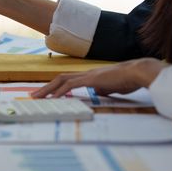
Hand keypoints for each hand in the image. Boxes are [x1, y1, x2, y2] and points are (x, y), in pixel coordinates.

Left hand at [30, 58, 167, 97]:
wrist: (138, 72)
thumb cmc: (129, 80)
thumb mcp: (112, 87)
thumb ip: (103, 89)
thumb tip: (97, 92)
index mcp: (90, 76)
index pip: (68, 80)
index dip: (55, 87)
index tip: (46, 95)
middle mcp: (85, 74)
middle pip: (60, 78)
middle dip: (46, 88)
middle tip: (34, 96)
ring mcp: (87, 75)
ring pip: (62, 80)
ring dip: (48, 89)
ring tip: (37, 97)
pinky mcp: (91, 79)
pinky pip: (71, 85)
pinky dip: (60, 92)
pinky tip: (54, 98)